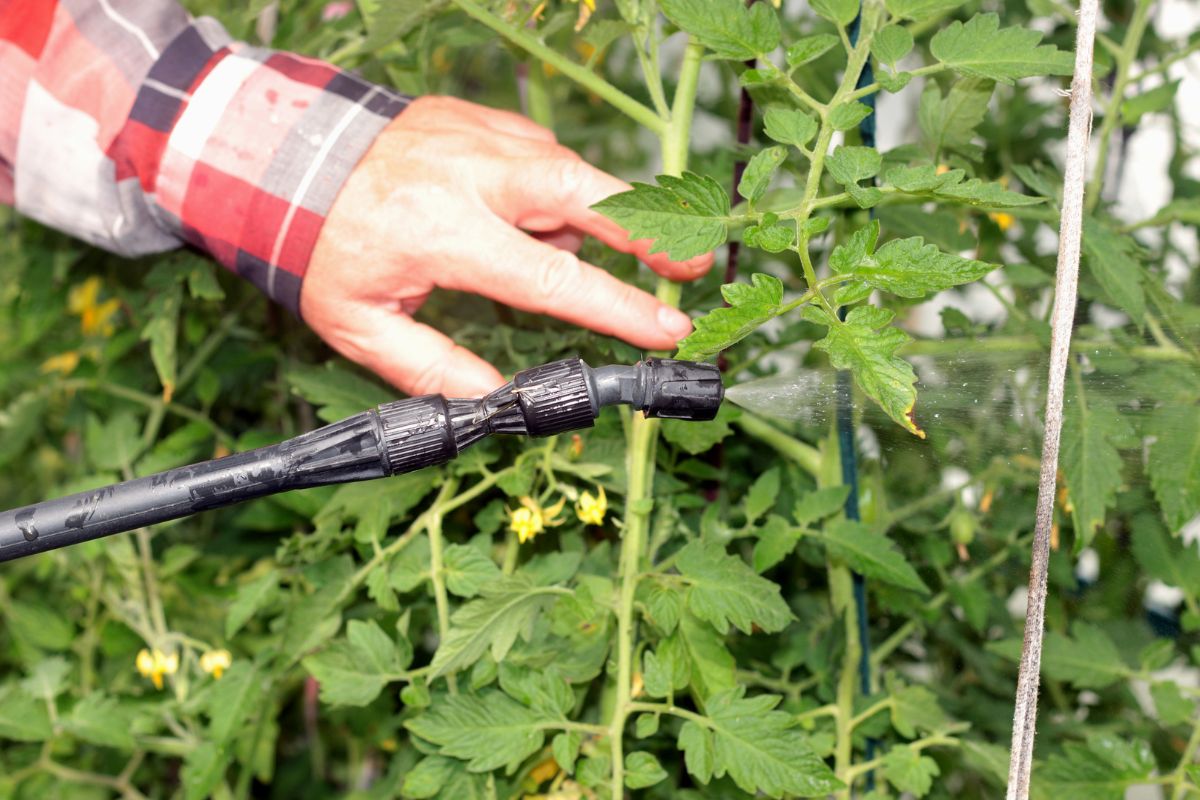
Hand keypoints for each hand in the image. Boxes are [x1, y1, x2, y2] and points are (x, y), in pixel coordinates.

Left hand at [301, 96, 711, 397]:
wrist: (286, 154)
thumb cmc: (321, 244)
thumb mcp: (360, 324)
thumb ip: (433, 368)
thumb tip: (497, 400)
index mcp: (445, 235)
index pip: (553, 280)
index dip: (620, 309)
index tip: (670, 330)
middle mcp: (474, 178)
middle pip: (587, 196)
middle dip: (651, 231)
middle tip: (697, 260)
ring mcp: (484, 139)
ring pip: (572, 175)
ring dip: (598, 217)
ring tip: (597, 253)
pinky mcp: (485, 120)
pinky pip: (544, 158)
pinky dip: (557, 193)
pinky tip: (538, 220)